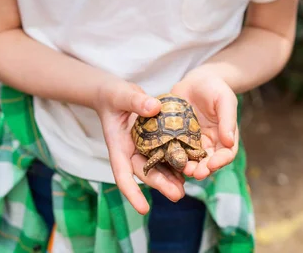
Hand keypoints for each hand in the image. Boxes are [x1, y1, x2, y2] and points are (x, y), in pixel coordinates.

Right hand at [93, 77, 184, 214]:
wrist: (114, 94)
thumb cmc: (114, 95)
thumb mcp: (122, 95)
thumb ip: (136, 101)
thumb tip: (154, 107)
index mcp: (118, 145)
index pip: (122, 173)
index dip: (132, 192)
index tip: (143, 209)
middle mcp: (130, 151)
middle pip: (144, 172)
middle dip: (160, 184)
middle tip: (178, 195)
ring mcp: (142, 147)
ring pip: (156, 166)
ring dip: (170, 178)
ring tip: (185, 188)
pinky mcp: (153, 141)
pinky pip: (164, 154)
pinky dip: (174, 162)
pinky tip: (188, 168)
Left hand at [172, 67, 238, 180]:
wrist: (197, 80)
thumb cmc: (215, 88)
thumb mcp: (224, 100)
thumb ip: (228, 119)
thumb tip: (229, 142)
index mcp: (224, 137)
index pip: (226, 155)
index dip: (220, 162)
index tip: (211, 165)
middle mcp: (209, 143)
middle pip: (207, 162)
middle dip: (201, 169)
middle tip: (193, 172)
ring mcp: (192, 142)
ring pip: (190, 159)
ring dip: (186, 166)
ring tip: (180, 168)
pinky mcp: (177, 137)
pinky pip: (174, 148)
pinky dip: (171, 155)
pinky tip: (165, 157)